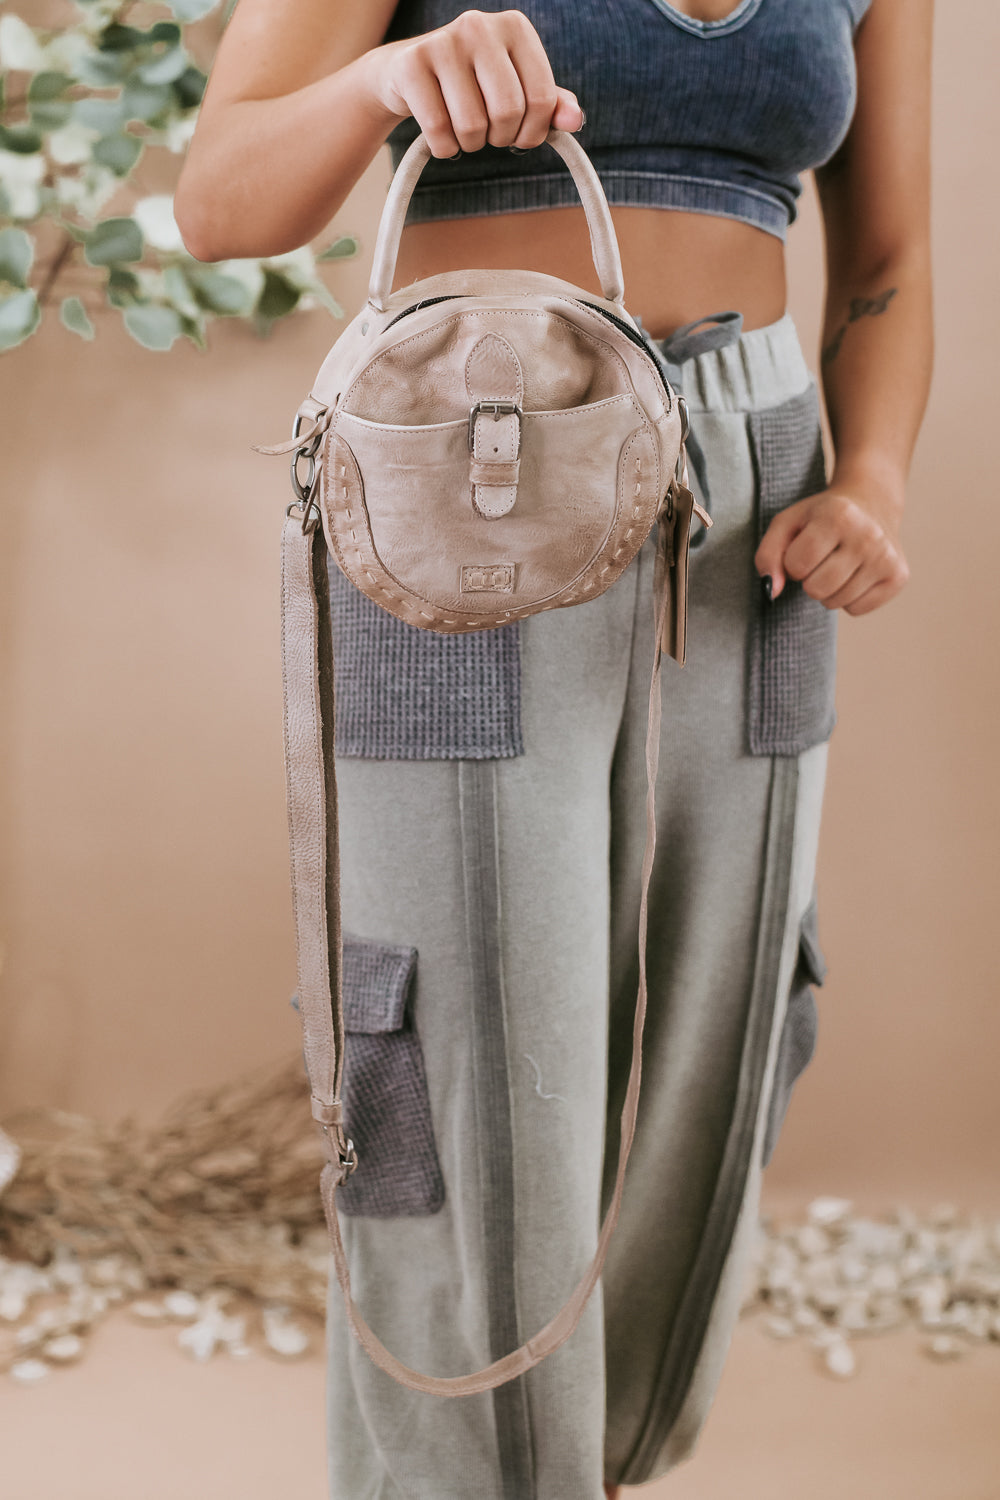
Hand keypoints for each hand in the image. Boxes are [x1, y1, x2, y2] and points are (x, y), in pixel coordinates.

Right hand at [364, 9, 583, 156]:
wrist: (408, 74)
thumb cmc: (472, 84)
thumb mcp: (517, 89)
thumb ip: (551, 105)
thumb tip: (575, 120)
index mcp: (515, 28)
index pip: (542, 99)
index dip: (534, 132)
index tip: (520, 135)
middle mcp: (480, 26)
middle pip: (508, 112)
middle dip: (502, 138)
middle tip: (490, 134)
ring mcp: (443, 42)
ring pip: (472, 126)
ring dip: (471, 145)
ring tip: (464, 130)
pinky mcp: (411, 65)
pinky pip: (439, 131)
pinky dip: (444, 147)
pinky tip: (442, 134)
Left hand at [754, 473, 909, 616]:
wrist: (870, 503)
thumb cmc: (820, 517)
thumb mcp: (787, 523)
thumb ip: (768, 555)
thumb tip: (772, 591)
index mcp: (839, 515)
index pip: (796, 566)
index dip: (792, 562)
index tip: (804, 547)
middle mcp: (868, 536)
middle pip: (817, 589)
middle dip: (809, 579)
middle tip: (821, 559)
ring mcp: (886, 557)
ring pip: (836, 602)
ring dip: (828, 590)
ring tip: (837, 564)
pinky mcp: (898, 577)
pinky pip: (856, 609)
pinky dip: (848, 598)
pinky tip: (855, 573)